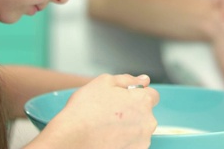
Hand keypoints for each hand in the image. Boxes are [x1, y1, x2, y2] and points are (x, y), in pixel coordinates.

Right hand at [31, 74, 158, 148]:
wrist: (70, 138)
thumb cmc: (84, 110)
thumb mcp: (104, 82)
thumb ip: (128, 79)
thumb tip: (143, 79)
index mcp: (143, 101)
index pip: (153, 95)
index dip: (138, 94)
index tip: (126, 98)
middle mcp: (147, 122)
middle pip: (145, 114)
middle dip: (133, 112)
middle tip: (110, 113)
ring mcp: (142, 141)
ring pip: (139, 131)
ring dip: (128, 128)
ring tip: (106, 127)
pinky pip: (132, 144)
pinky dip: (123, 142)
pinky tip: (107, 138)